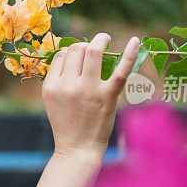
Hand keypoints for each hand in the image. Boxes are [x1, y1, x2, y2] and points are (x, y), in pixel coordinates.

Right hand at [42, 33, 139, 155]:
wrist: (78, 148)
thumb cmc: (66, 123)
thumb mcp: (51, 99)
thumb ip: (57, 78)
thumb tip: (72, 53)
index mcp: (51, 85)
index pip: (61, 55)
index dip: (71, 51)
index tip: (79, 56)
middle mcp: (68, 85)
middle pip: (76, 50)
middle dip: (84, 45)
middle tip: (93, 48)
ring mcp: (88, 90)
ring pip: (93, 52)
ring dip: (100, 40)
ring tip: (105, 38)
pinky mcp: (107, 96)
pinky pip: (120, 70)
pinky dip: (130, 53)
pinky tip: (135, 41)